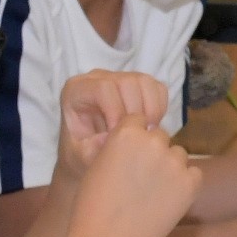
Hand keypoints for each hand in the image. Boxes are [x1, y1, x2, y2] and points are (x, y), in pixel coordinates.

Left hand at [55, 70, 172, 190]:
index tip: (117, 136)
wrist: (89, 156)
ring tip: (144, 133)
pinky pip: (157, 88)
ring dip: (151, 110)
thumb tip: (109, 136)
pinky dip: (159, 108)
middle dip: (136, 112)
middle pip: (127, 82)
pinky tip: (149, 127)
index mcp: (76, 90)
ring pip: (145, 82)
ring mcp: (120, 79)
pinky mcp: (138, 87)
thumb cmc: (80, 155)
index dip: (115, 110)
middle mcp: (97, 79)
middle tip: (135, 137)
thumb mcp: (79, 158)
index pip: (103, 88)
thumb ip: (90, 149)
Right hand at [65, 118, 199, 236]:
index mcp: (127, 132)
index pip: (140, 120)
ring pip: (179, 155)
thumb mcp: (98, 163)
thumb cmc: (94, 205)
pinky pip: (194, 174)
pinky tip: (169, 199)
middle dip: (154, 152)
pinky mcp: (191, 183)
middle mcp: (153, 141)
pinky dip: (186, 184)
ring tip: (154, 192)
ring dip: (171, 168)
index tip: (130, 157)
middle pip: (161, 137)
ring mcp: (174, 162)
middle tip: (142, 179)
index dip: (136, 139)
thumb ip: (120, 147)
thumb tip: (138, 143)